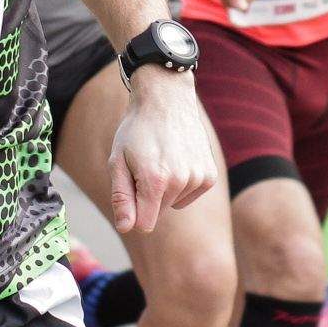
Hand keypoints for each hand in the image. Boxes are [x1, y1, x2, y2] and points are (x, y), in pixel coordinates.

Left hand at [108, 69, 216, 231]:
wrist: (166, 98)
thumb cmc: (137, 130)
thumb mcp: (118, 161)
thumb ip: (122, 197)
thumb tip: (126, 228)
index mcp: (155, 181)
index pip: (144, 224)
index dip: (134, 211)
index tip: (131, 188)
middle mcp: (181, 181)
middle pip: (159, 212)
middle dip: (149, 196)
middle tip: (145, 164)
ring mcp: (198, 177)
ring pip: (175, 202)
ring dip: (167, 187)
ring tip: (162, 157)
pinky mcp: (210, 175)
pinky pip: (191, 194)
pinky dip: (183, 183)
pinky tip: (178, 159)